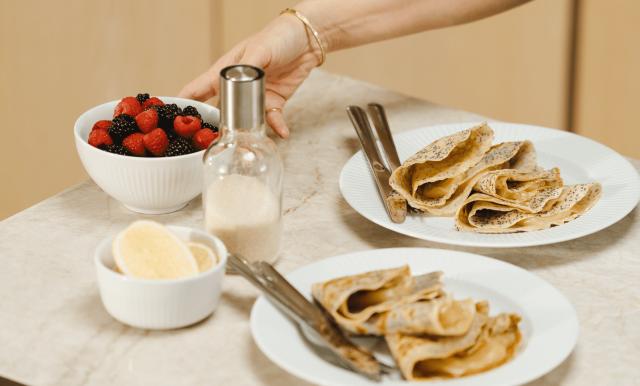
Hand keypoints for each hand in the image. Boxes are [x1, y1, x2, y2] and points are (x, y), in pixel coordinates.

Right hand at [179, 15, 321, 137]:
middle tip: (212, 144)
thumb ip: (246, 68)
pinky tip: (281, 134)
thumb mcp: (259, 50)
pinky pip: (271, 119)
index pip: (198, 89)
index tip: (172, 121)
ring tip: (245, 147)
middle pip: (219, 112)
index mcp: (224, 70)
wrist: (307, 39)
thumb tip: (236, 85)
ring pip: (244, 120)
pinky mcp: (273, 102)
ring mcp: (254, 96)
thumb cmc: (278, 36)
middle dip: (215, 128)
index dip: (185, 104)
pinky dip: (276, 127)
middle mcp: (236, 86)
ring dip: (245, 133)